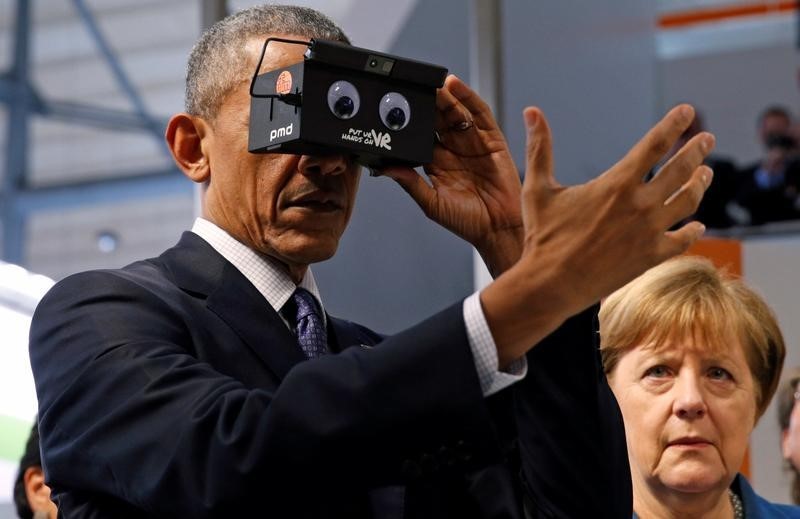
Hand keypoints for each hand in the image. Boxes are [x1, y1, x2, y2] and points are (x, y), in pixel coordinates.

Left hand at [383, 75, 521, 276]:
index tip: (396, 107)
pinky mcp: (493, 140)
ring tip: (432, 83)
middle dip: (427, 103)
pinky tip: (455, 86)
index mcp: (437, 164)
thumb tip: (387, 169)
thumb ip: (411, 184)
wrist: (499, 229)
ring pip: (456, 113)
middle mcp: (454, 151)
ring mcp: (473, 143)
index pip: (421, 136)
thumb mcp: (432, 204)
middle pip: (438, 120)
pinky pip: (480, 114)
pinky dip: (468, 98)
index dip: (411, 121)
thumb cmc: (467, 222)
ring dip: (445, 97)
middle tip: (414, 87)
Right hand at [482, 104, 713, 365]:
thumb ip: (539, 148)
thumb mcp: (537, 188)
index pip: (655, 144)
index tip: (686, 110)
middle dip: (696, 150)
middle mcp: (640, 205)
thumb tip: (531, 110)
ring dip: (699, 184)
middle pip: (681, 169)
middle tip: (707, 139)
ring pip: (688, 201)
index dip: (673, 124)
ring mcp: (650, 232)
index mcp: (617, 184)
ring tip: (705, 174)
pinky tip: (697, 225)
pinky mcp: (652, 257)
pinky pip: (683, 240)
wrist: (552, 285)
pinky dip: (693, 230)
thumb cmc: (542, 236)